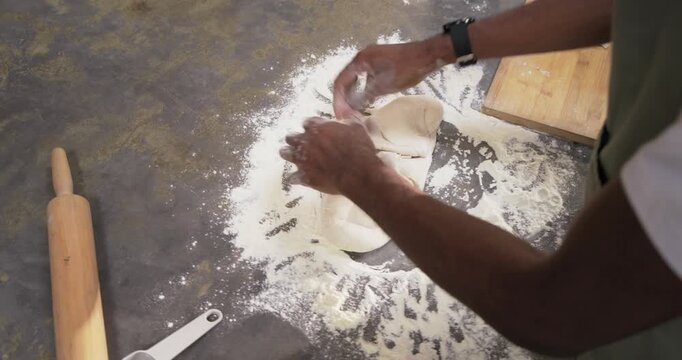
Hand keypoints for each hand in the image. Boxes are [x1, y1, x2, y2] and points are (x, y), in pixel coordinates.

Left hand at [279, 117, 384, 194]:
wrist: (357, 173)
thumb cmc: (359, 148)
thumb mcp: (356, 126)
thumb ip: (347, 117)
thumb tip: (346, 109)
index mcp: (316, 127)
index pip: (306, 122)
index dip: (311, 126)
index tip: (316, 130)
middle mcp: (305, 142)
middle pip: (290, 136)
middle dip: (295, 139)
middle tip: (302, 143)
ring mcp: (302, 160)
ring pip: (285, 153)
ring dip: (289, 154)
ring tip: (294, 157)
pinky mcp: (304, 177)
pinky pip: (292, 177)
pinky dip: (296, 177)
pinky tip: (299, 178)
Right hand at [333, 35, 455, 118]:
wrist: (428, 55)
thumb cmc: (408, 68)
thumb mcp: (385, 85)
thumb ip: (366, 95)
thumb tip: (352, 106)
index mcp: (361, 60)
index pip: (340, 82)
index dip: (338, 100)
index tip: (340, 116)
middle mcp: (363, 57)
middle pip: (345, 80)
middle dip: (344, 99)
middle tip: (345, 116)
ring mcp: (371, 59)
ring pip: (355, 80)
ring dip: (352, 96)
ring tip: (354, 112)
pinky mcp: (380, 62)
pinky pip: (365, 78)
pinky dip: (362, 90)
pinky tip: (366, 102)